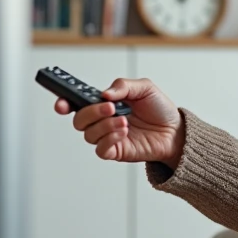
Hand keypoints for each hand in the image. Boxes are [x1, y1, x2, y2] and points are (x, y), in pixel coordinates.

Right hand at [53, 77, 185, 167]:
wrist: (175, 130)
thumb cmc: (159, 109)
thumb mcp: (144, 88)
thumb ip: (123, 86)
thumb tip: (103, 94)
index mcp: (104, 102)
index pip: (77, 102)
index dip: (64, 102)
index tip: (61, 102)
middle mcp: (102, 120)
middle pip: (79, 119)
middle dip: (91, 112)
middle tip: (109, 107)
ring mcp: (107, 136)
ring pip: (89, 134)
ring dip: (105, 126)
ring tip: (124, 121)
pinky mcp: (115, 151)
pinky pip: (101, 149)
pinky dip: (110, 139)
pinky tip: (124, 132)